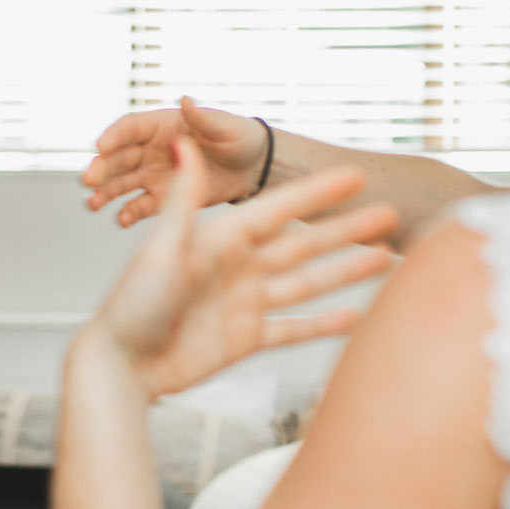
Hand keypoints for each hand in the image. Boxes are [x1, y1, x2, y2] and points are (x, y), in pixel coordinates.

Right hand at [82, 97, 268, 226]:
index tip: (99, 146)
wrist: (253, 168)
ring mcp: (154, 174)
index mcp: (162, 125)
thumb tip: (185, 100)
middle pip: (119, 157)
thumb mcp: (225, 127)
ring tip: (92, 203)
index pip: (130, 128)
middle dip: (102, 168)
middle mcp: (151, 149)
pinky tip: (120, 220)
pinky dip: (128, 213)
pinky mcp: (163, 197)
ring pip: (122, 183)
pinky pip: (140, 206)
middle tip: (88, 179)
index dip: (113, 136)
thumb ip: (203, 118)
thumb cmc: (239, 138)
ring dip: (106, 192)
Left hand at [87, 138, 399, 397]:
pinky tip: (356, 314)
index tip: (354, 175)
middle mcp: (235, 268)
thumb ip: (182, 199)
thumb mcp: (162, 248)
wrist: (120, 366)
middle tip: (389, 214)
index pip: (278, 211)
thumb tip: (184, 142)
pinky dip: (325, 323)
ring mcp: (242, 305)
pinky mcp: (243, 340)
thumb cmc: (132, 306)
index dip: (316, 194)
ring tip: (385, 258)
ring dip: (345, 272)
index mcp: (218, 241)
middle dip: (345, 229)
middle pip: (302, 245)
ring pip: (306, 284)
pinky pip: (293, 328)